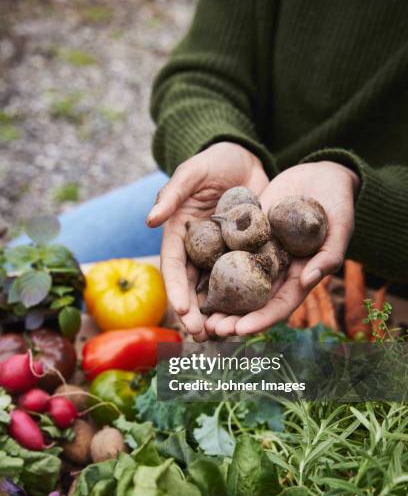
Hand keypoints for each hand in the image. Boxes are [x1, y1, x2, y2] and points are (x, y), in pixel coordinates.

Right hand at [146, 142, 268, 339]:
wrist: (246, 158)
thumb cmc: (214, 161)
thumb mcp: (192, 172)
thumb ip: (173, 194)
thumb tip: (150, 220)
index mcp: (179, 234)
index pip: (174, 267)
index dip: (176, 289)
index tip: (181, 310)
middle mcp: (198, 250)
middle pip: (193, 287)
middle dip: (194, 314)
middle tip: (201, 336)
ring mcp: (222, 254)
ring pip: (216, 289)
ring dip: (217, 314)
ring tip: (223, 335)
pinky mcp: (245, 253)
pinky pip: (244, 278)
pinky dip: (243, 299)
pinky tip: (250, 317)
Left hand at [205, 161, 358, 336]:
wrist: (321, 174)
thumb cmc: (338, 202)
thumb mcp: (340, 227)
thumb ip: (328, 255)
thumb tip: (308, 281)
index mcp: (301, 275)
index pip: (280, 305)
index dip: (260, 319)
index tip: (240, 330)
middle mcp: (278, 270)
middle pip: (253, 301)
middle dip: (233, 318)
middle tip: (211, 328)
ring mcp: (260, 253)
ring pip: (236, 282)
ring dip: (219, 299)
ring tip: (197, 312)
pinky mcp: (246, 235)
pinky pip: (227, 253)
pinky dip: (212, 267)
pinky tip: (193, 276)